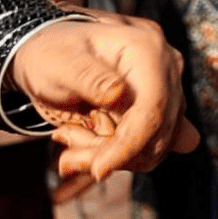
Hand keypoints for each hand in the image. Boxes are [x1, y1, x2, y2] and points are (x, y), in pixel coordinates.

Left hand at [9, 13, 199, 181]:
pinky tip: (88, 137)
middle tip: (67, 157)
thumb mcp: (59, 63)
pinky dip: (118, 154)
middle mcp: (166, 68)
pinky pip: (149, 146)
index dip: (130, 144)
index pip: (154, 107)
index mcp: (147, 48)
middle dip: (111, 153)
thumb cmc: (51, 53)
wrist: (50, 56)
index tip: (99, 170)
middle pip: (156, 133)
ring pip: (153, 146)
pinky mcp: (161, 110)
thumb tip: (118, 95)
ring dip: (110, 155)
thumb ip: (89, 78)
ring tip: (71, 139)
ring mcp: (166, 90)